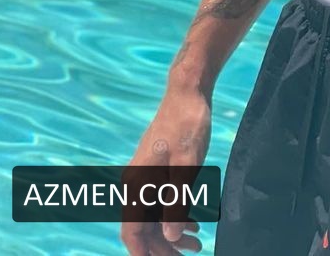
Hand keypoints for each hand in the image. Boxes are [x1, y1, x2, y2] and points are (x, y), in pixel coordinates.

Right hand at [118, 87, 211, 254]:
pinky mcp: (158, 168)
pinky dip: (175, 214)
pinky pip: (161, 201)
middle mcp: (136, 182)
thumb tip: (170, 238)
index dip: (144, 253)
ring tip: (197, 243)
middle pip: (143, 227)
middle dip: (164, 246)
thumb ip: (177, 202)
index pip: (132, 231)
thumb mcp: (187, 165)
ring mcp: (146, 175)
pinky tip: (194, 222)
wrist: (189, 90)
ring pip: (154, 215)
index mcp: (136, 184)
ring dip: (172, 232)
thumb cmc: (188, 123)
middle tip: (192, 252)